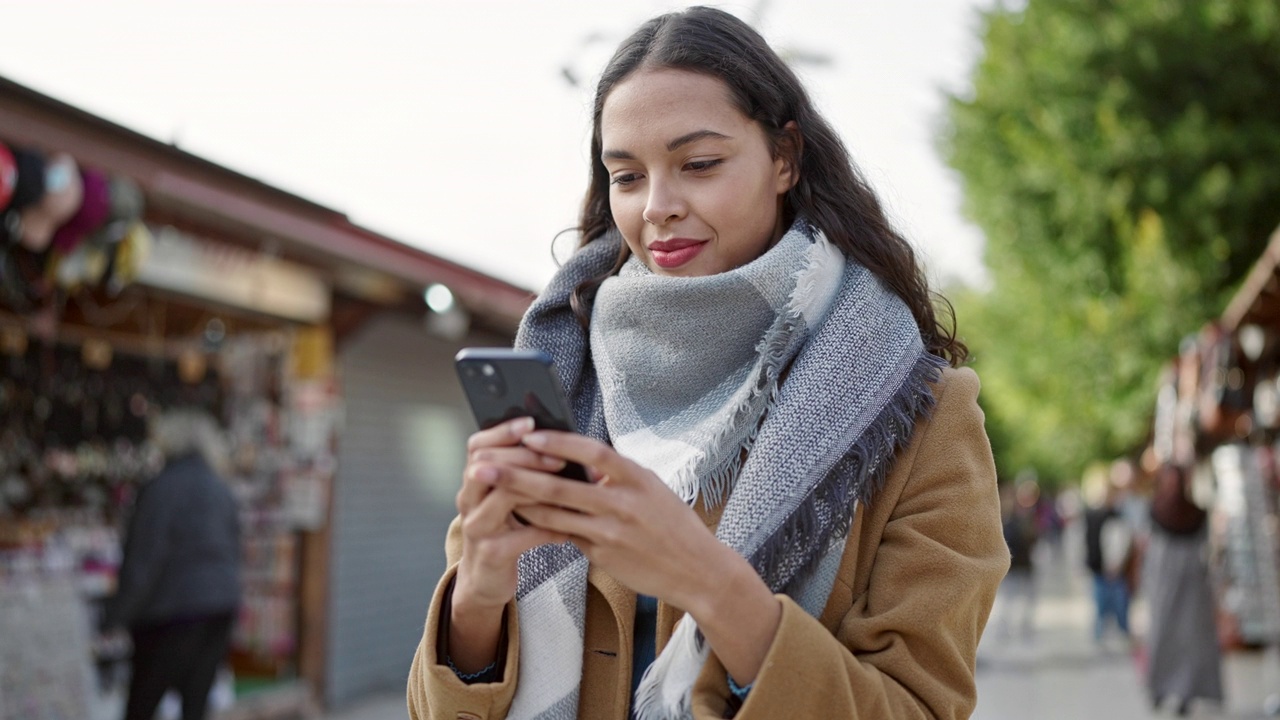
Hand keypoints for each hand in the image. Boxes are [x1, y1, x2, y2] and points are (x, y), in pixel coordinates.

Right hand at [450, 417, 568, 671]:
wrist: (485, 579)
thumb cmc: (505, 531)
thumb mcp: (508, 500)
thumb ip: (523, 475)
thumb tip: (563, 444)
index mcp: (473, 482)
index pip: (477, 446)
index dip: (502, 432)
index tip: (530, 423)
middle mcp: (468, 501)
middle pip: (486, 465)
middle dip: (524, 457)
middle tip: (557, 458)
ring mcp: (476, 527)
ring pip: (502, 497)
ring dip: (537, 488)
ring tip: (565, 487)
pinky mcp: (491, 553)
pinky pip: (521, 536)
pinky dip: (547, 529)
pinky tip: (566, 529)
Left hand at [505, 431, 783, 684]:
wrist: (698, 570)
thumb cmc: (672, 524)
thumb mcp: (651, 488)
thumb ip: (616, 475)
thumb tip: (577, 460)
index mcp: (637, 478)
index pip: (592, 452)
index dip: (558, 442)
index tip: (528, 434)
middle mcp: (622, 503)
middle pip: (560, 485)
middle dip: (517, 474)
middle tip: (484, 465)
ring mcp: (611, 532)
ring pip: (554, 514)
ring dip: (519, 501)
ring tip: (490, 489)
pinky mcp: (602, 555)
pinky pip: (563, 536)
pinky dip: (539, 524)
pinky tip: (518, 517)